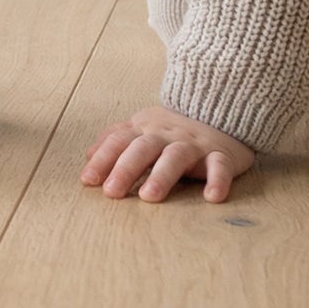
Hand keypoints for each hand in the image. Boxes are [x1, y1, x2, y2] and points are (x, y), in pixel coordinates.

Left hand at [80, 104, 253, 202]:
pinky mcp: (221, 154)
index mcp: (144, 129)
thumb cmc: (173, 129)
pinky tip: (212, 197)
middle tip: (111, 192)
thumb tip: (88, 155)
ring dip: (162, 175)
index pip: (118, 142)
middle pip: (142, 148)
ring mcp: (193, 144)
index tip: (87, 181)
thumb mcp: (141, 128)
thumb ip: (115, 139)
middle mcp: (166, 135)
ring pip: (176, 157)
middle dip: (125, 169)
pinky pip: (220, 166)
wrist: (218, 110)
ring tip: (149, 196)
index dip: (102, 159)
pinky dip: (217, 180)